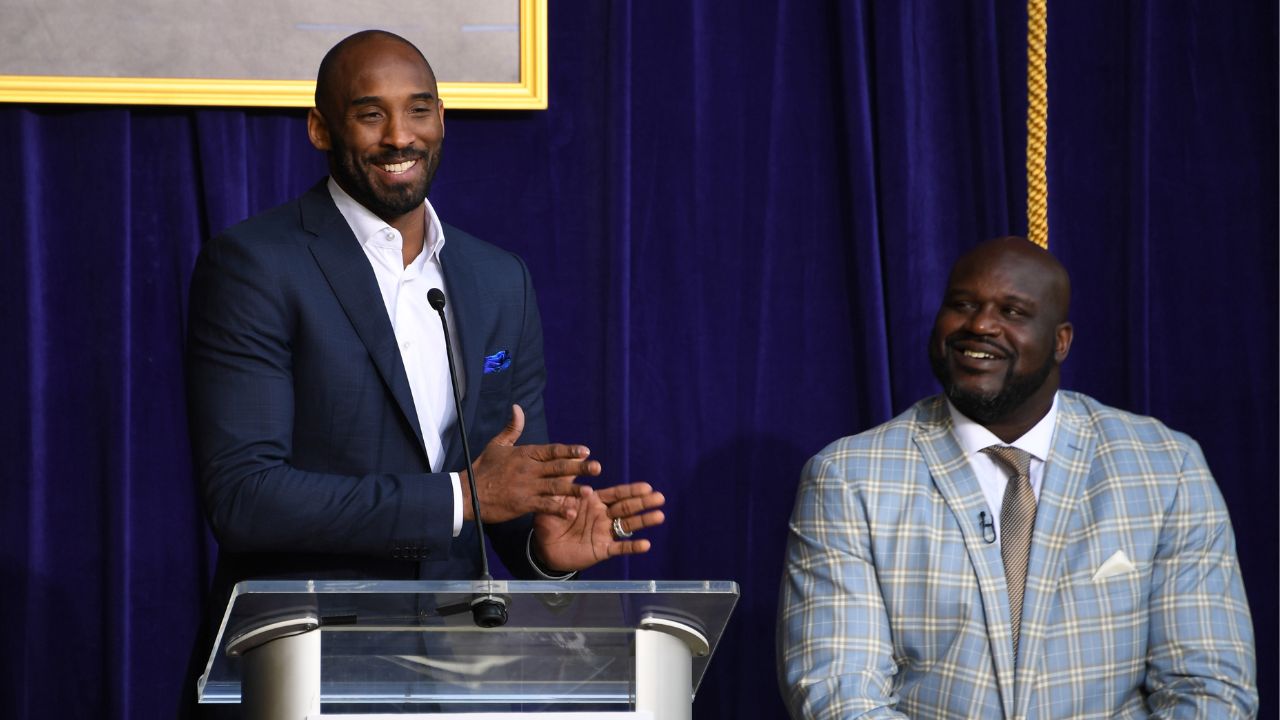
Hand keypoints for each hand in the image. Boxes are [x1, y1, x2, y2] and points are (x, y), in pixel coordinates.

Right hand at [462, 404, 600, 522]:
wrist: (467, 493)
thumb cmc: (483, 468)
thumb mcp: (497, 445)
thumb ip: (512, 428)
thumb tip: (517, 408)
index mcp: (524, 454)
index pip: (551, 450)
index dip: (569, 450)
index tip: (586, 450)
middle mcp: (528, 469)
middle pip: (558, 467)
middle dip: (579, 467)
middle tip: (597, 467)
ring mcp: (526, 487)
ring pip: (554, 487)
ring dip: (573, 489)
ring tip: (590, 491)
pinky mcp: (522, 503)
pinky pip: (544, 506)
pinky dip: (558, 508)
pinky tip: (571, 511)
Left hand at [532, 482, 665, 572]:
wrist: (543, 546)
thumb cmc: (549, 520)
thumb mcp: (556, 496)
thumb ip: (566, 478)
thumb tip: (575, 456)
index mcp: (595, 502)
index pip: (617, 494)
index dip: (632, 491)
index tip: (647, 486)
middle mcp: (604, 516)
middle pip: (627, 507)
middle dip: (643, 502)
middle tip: (660, 497)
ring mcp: (604, 533)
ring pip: (627, 526)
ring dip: (644, 521)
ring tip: (659, 516)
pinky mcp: (602, 550)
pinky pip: (619, 548)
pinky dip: (632, 547)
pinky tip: (646, 544)